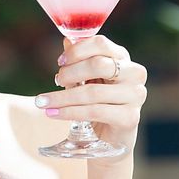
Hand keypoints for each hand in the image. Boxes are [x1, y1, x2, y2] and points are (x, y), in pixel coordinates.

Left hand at [35, 34, 147, 164]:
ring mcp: (135, 95)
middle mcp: (134, 73)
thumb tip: (67, 40)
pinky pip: (94, 111)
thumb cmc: (97, 102)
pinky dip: (69, 112)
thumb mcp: (87, 79)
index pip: (100, 43)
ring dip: (62, 97)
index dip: (77, 51)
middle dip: (70, 73)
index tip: (60, 62)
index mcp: (123, 58)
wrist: (109, 138)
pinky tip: (53, 113)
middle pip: (98, 65)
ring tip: (43, 102)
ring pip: (92, 92)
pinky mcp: (130, 117)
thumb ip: (79, 61)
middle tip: (55, 81)